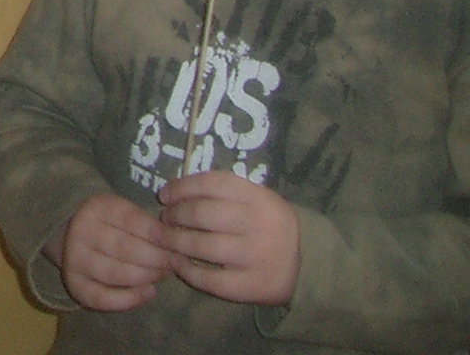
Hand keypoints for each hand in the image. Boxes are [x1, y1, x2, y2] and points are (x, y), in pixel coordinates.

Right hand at [51, 193, 174, 311]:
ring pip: (116, 273)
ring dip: (147, 276)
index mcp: (95, 208)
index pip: (130, 219)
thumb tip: (177, 241)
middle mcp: (80, 232)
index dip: (155, 232)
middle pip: (124, 248)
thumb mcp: (124, 212)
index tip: (175, 240)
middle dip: (157, 258)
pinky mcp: (75, 285)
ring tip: (163, 274)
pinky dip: (131, 299)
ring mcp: (74, 259)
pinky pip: (105, 297)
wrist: (71, 238)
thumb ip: (146, 223)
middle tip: (176, 262)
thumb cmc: (110, 225)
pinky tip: (150, 292)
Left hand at [159, 170, 299, 305]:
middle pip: (202, 214)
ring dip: (174, 241)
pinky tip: (178, 263)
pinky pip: (210, 279)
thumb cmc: (265, 225)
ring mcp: (258, 256)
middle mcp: (260, 224)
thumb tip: (171, 192)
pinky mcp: (253, 286)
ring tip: (165, 239)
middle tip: (165, 220)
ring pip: (202, 246)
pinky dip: (187, 270)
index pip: (211, 184)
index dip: (181, 188)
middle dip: (175, 216)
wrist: (305, 265)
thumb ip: (219, 192)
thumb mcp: (253, 200)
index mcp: (260, 198)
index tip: (164, 196)